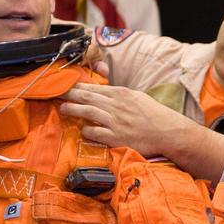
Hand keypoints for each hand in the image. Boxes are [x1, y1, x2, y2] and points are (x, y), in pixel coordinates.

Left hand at [60, 83, 191, 157]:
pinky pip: (95, 132)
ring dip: (72, 109)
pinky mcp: (116, 137)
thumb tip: (103, 88)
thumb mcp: (137, 97)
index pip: (93, 87)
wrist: (168, 132)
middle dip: (69, 93)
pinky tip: (82, 129)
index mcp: (121, 93)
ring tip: (62, 107)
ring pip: (88, 111)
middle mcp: (116, 105)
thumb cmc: (154, 115)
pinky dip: (86, 130)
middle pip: (87, 96)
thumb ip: (118, 92)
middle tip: (55, 92)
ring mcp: (116, 122)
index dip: (77, 86)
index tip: (65, 85)